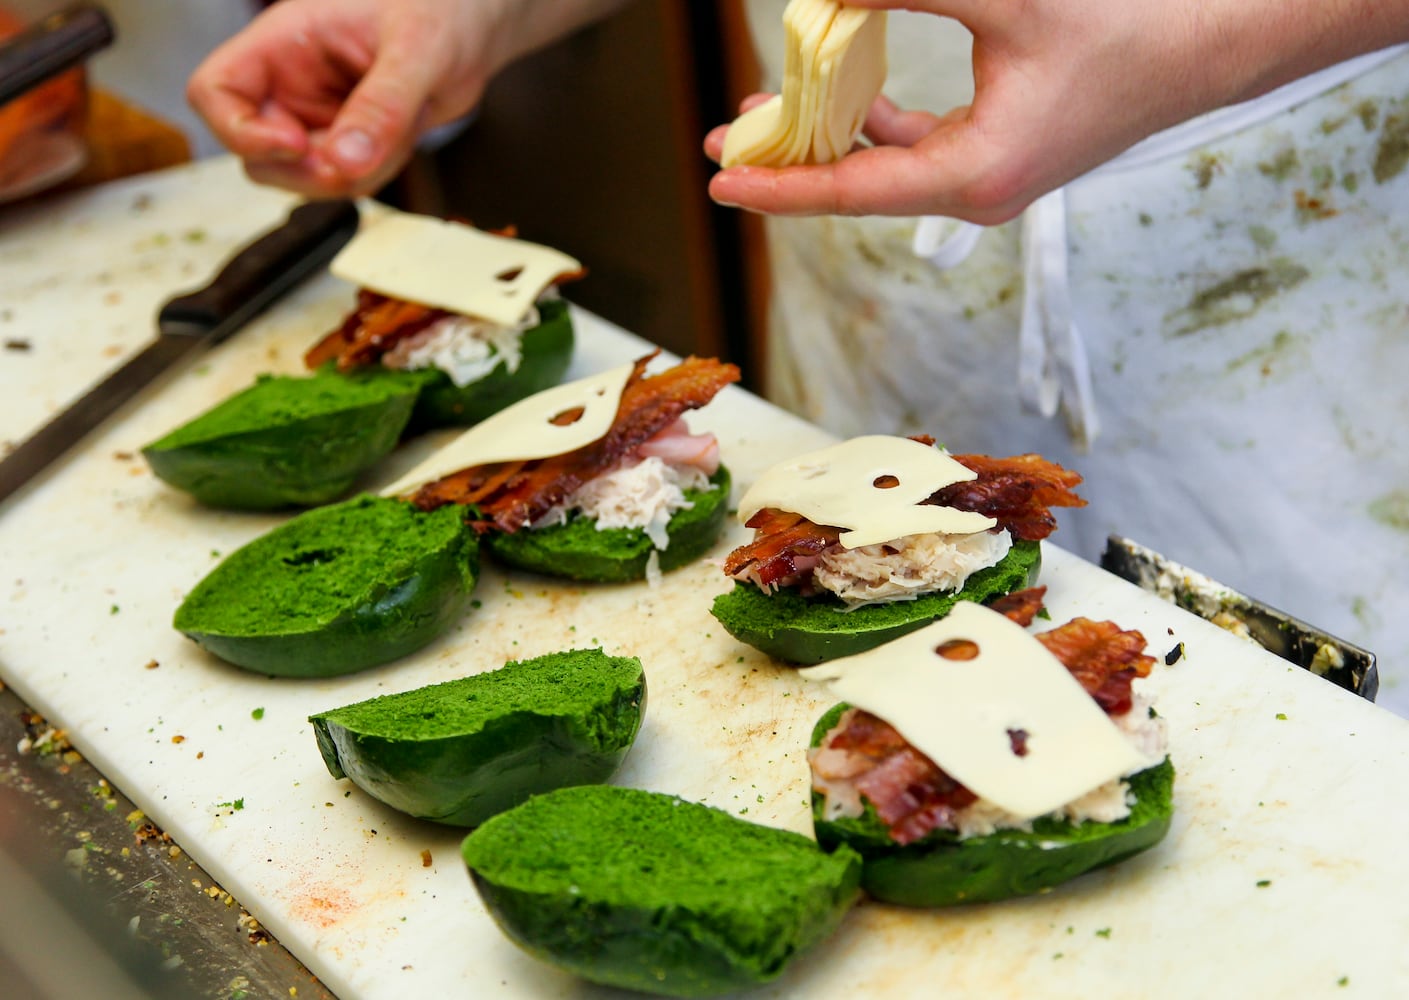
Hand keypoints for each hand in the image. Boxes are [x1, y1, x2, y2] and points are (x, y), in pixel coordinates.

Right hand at [187, 0, 499, 197]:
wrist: (475, 24)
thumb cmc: (440, 6)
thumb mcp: (416, 50)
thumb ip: (382, 105)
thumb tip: (345, 161)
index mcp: (283, 43)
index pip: (214, 92)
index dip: (239, 132)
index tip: (295, 144)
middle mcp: (291, 83)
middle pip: (258, 157)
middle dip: (311, 172)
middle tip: (361, 156)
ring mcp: (317, 117)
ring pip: (306, 179)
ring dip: (355, 175)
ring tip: (398, 128)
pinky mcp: (348, 141)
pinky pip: (347, 181)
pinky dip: (378, 173)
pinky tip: (403, 135)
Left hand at [705, 0, 1408, 222]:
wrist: (1211, 42)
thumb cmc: (1126, 28)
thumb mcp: (1005, 0)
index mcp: (977, 175)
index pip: (853, 189)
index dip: (779, 184)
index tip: (719, 181)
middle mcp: (977, 189)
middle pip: (857, 183)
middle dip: (788, 159)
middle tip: (721, 139)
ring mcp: (988, 175)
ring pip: (883, 163)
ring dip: (827, 135)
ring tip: (765, 113)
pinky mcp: (1001, 150)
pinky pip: (915, 144)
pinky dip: (874, 118)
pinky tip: (842, 91)